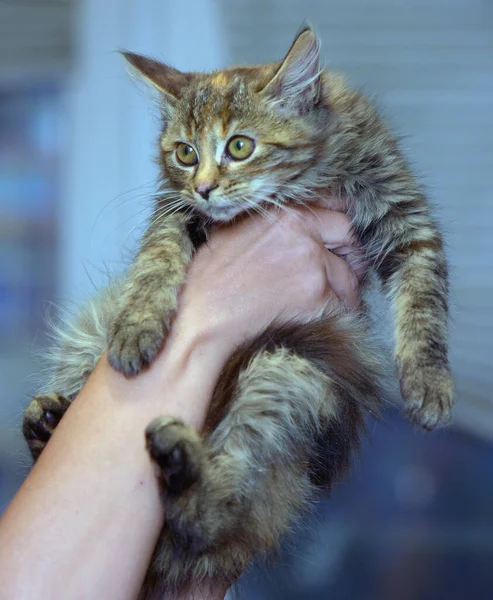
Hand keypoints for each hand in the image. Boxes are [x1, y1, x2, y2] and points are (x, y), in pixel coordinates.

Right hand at [169, 206, 362, 363]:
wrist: (203, 317)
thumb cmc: (210, 278)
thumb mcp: (234, 231)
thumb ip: (269, 220)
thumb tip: (292, 220)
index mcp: (283, 213)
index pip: (333, 205)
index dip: (338, 222)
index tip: (340, 236)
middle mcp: (303, 233)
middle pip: (349, 234)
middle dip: (349, 253)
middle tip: (343, 269)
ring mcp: (312, 265)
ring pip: (349, 276)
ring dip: (342, 289)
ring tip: (327, 300)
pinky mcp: (316, 296)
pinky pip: (342, 305)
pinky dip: (335, 313)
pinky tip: (318, 317)